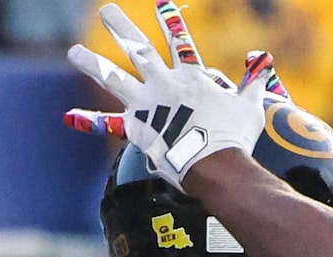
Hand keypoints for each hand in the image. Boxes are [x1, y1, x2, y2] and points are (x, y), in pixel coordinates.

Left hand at [65, 2, 266, 185]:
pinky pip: (110, 124)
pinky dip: (91, 122)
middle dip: (121, 27)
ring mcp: (147, 104)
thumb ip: (253, 81)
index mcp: (190, 77)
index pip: (180, 41)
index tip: (161, 1)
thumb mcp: (250, 105)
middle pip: (138, 49)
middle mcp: (163, 84)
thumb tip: (263, 60)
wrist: (216, 163)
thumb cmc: (234, 136)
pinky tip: (70, 117)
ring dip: (91, 63)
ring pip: (113, 77)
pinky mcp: (137, 127)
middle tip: (107, 11)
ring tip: (73, 52)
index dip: (171, 20)